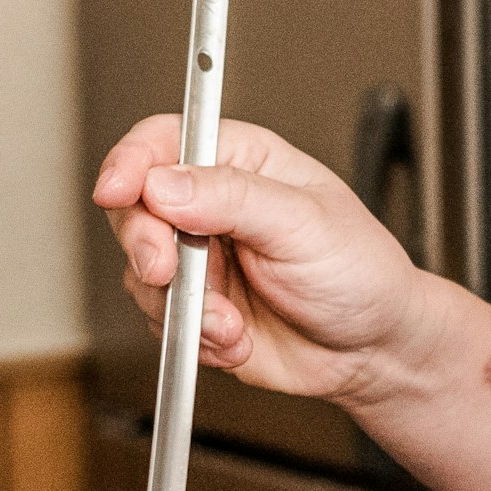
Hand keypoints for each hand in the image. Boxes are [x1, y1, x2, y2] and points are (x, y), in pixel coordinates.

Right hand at [92, 116, 432, 404]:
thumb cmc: (359, 272)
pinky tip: (238, 340)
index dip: (132, 161)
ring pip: (142, 273)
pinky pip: (161, 320)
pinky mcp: (196, 307)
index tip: (118, 190)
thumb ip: (234, 199)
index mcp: (242, 162)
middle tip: (168, 272)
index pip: (165, 140)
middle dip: (147, 246)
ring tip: (232, 323)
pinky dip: (195, 337)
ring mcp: (199, 259)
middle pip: (136, 208)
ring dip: (184, 306)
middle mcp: (212, 205)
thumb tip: (164, 184)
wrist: (373, 349)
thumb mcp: (305, 223)